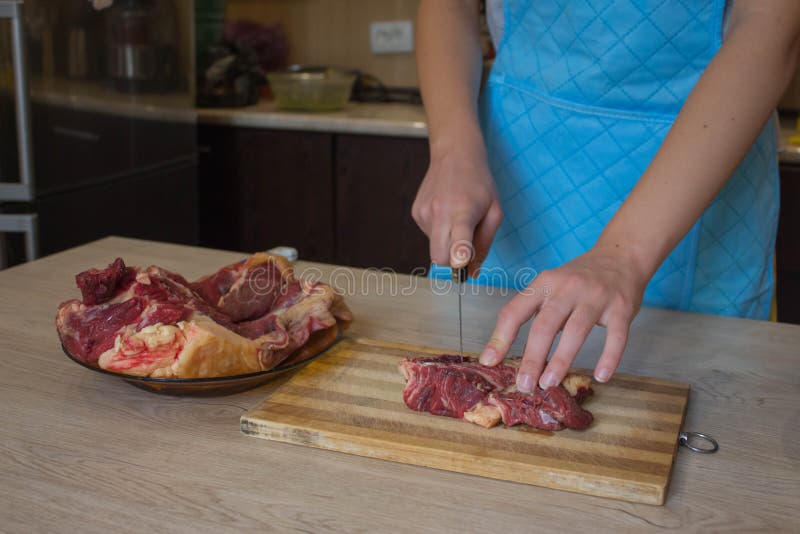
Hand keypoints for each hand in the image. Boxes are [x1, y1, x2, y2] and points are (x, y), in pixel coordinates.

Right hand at [412, 151, 502, 274]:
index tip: (460, 264)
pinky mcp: (416, 213)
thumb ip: (484, 244)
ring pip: (435, 248)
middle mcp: (440, 212)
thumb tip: (472, 273)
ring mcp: (424, 212)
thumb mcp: (494, 211)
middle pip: (440, 257)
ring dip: (447, 242)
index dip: (460, 254)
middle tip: (465, 252)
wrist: (454, 155)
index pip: (460, 237)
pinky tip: (446, 213)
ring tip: (457, 218)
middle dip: (452, 263)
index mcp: (464, 210)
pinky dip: (440, 232)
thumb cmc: (479, 184)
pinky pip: (429, 236)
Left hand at [478, 245, 647, 390]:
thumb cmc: (579, 278)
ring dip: (561, 361)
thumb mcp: (549, 285)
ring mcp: (596, 297)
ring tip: (549, 383)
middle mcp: (568, 288)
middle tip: (525, 385)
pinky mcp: (621, 307)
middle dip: (532, 358)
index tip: (489, 361)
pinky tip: (601, 376)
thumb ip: (530, 311)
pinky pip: (616, 336)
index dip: (500, 337)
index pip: (515, 311)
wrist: (621, 256)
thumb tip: (503, 349)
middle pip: (544, 326)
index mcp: (544, 283)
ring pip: (576, 331)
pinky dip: (609, 358)